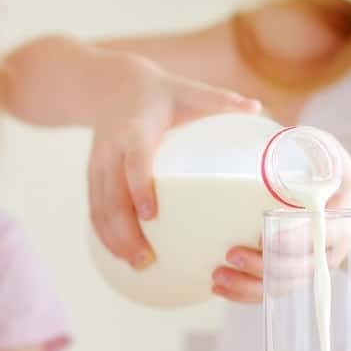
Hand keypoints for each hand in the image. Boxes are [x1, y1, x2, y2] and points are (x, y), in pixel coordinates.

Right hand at [88, 60, 260, 267]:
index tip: (151, 215)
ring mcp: (98, 165)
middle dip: (125, 231)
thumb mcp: (187, 90)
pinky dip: (105, 235)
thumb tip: (257, 107)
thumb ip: (219, 100)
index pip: (134, 162)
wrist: (110, 85)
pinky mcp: (93, 176)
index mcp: (134, 130)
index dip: (139, 188)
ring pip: (99, 208)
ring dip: (114, 240)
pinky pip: (94, 209)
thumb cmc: (158, 92)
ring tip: (137, 265)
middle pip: (111, 196)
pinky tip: (121, 254)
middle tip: (146, 259)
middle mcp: (111, 150)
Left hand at [212, 143, 350, 303]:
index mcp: (342, 220)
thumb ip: (313, 145)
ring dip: (249, 286)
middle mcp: (330, 251)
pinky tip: (220, 288)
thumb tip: (279, 131)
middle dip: (263, 264)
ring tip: (217, 277)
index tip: (265, 230)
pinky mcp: (300, 278)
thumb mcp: (334, 157)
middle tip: (231, 253)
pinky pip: (275, 293)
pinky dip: (247, 296)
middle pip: (298, 267)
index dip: (293, 236)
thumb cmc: (339, 178)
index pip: (319, 233)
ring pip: (284, 286)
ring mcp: (315, 269)